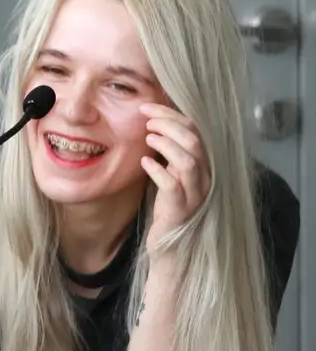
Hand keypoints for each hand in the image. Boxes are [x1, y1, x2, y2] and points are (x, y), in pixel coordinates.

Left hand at [140, 103, 208, 247]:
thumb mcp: (170, 173)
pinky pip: (173, 185)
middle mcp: (205, 177)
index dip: (171, 115)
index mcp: (203, 164)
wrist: (171, 244)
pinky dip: (158, 171)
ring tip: (148, 138)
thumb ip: (168, 152)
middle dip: (169, 125)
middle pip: (194, 141)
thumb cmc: (168, 204)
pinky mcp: (181, 209)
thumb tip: (152, 123)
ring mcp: (195, 194)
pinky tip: (145, 163)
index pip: (195, 130)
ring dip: (167, 145)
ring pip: (189, 161)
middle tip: (146, 120)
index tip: (147, 107)